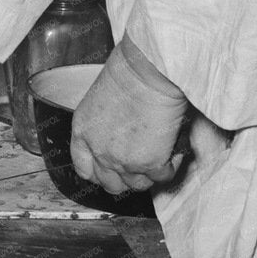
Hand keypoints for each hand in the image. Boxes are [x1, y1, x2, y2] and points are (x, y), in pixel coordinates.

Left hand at [70, 36, 188, 194]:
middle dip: (126, 178)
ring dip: (150, 173)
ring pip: (139, 185)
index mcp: (82, 131)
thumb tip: (119, 138)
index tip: (111, 169)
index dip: (99, 172)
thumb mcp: (100, 101)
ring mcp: (123, 160)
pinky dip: (172, 166)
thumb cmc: (127, 74)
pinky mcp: (150, 164)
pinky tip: (174, 150)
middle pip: (111, 184)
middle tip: (141, 163)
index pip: (83, 168)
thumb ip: (103, 126)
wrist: (147, 72)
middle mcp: (99, 150)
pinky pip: (164, 177)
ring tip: (160, 152)